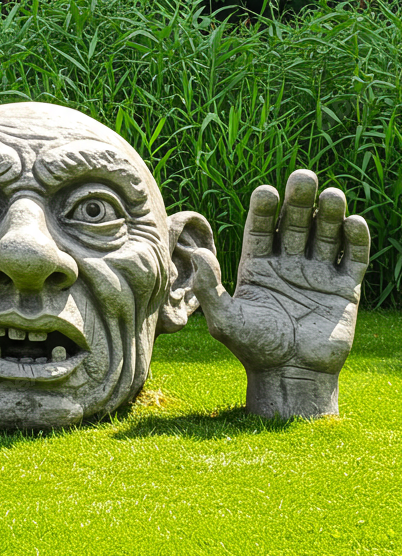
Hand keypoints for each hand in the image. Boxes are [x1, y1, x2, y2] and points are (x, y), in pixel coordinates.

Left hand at [190, 169, 370, 418]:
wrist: (291, 377)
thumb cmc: (254, 350)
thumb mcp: (224, 320)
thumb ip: (211, 288)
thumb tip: (199, 253)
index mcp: (258, 265)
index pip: (262, 227)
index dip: (264, 209)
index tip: (266, 192)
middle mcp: (288, 263)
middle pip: (295, 222)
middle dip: (299, 200)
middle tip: (303, 178)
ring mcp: (318, 273)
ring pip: (325, 233)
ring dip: (329, 212)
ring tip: (331, 196)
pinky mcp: (345, 288)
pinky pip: (354, 257)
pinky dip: (356, 238)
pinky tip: (353, 221)